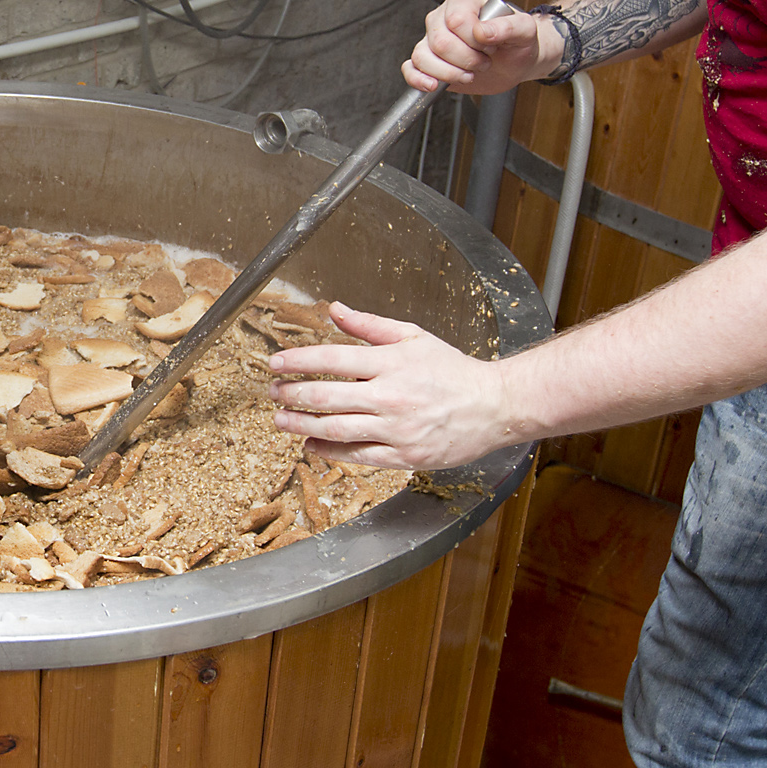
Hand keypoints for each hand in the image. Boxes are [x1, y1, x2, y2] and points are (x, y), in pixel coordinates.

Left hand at [267, 303, 522, 471]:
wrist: (494, 406)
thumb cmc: (453, 371)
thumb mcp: (414, 337)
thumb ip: (371, 325)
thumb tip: (335, 310)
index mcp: (392, 362)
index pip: (333, 358)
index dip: (299, 361)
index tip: (276, 363)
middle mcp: (392, 396)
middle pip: (328, 396)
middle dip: (292, 394)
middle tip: (272, 392)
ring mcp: (397, 429)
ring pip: (337, 429)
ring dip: (301, 424)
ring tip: (280, 418)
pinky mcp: (405, 456)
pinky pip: (358, 455)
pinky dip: (330, 450)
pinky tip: (312, 443)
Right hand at [404, 0, 556, 96]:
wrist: (515, 62)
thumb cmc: (517, 42)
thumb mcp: (525, 30)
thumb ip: (508, 26)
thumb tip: (483, 31)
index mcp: (462, 4)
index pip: (456, 21)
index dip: (475, 41)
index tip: (491, 46)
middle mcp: (442, 19)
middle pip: (440, 42)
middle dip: (467, 60)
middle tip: (484, 61)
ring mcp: (433, 41)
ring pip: (423, 57)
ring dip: (450, 73)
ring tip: (469, 74)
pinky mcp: (430, 63)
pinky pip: (410, 69)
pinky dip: (419, 79)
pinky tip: (434, 85)